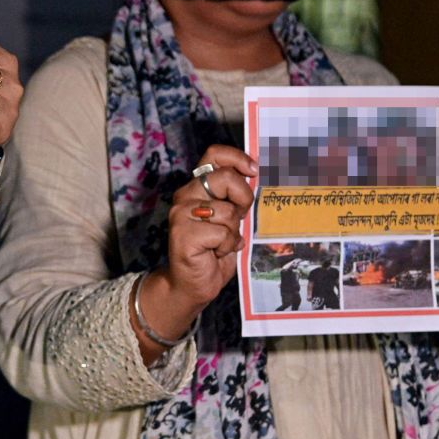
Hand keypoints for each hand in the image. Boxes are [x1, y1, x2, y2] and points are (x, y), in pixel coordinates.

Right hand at [159, 145, 257, 306]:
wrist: (192, 284)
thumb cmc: (213, 252)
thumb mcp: (230, 218)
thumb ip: (235, 198)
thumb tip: (257, 176)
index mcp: (196, 188)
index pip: (213, 155)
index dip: (237, 157)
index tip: (253, 171)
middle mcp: (185, 196)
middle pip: (224, 178)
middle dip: (242, 198)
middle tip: (238, 217)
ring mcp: (181, 214)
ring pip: (226, 211)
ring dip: (232, 231)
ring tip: (220, 243)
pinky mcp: (183, 234)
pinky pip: (222, 233)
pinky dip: (226, 246)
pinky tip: (214, 253)